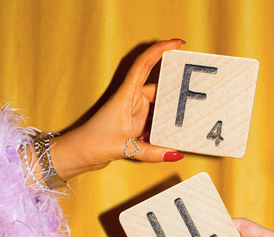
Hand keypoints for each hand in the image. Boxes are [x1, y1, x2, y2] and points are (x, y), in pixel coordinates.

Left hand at [50, 39, 185, 179]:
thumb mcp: (125, 148)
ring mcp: (133, 113)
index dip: (160, 50)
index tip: (177, 43)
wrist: (79, 154)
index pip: (144, 64)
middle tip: (194, 95)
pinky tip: (172, 139)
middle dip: (174, 93)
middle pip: (158, 90)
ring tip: (187, 123)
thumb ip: (151, 152)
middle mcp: (131, 101)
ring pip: (157, 109)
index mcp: (126, 95)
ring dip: (168, 118)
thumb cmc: (94, 142)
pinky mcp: (133, 126)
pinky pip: (153, 124)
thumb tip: (174, 154)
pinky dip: (162, 130)